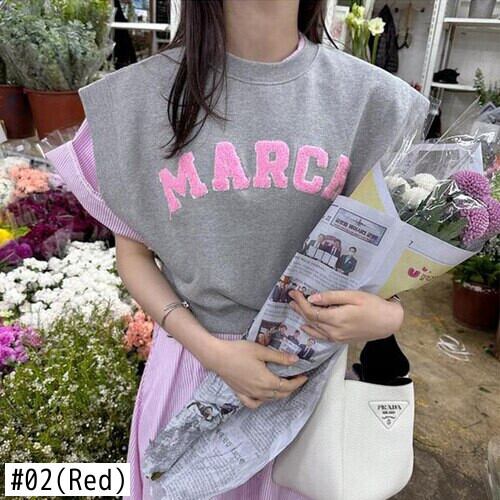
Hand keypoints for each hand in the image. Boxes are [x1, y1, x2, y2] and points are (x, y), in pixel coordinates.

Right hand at [206, 340, 307, 409]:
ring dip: (279, 394)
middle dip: (291, 388)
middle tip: (296, 379)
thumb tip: (296, 360)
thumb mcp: (261, 351)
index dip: (298, 382)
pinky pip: (254, 403)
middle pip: (280, 394)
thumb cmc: (239, 351)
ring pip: (269, 399)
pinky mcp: (240, 393)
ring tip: (283, 385)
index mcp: (266, 381)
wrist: (217, 356)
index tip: (305, 376)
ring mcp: (249, 394)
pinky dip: (261, 402)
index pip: (287, 386)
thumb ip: (279, 357)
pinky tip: (263, 396)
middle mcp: (259, 391)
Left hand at [288, 290, 403, 342]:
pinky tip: (306, 326)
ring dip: (303, 318)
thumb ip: (331, 297)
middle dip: (299, 308)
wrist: (389, 322)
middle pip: (310, 320)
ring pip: (314, 329)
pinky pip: (321, 336)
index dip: (300, 302)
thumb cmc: (373, 305)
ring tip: (295, 308)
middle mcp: (334, 331)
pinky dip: (311, 330)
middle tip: (291, 298)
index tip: (294, 293)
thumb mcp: (353, 296)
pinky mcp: (341, 340)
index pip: (311, 312)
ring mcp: (337, 338)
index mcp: (336, 319)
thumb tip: (312, 298)